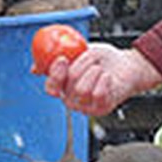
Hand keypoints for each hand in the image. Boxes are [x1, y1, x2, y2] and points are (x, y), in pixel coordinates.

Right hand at [43, 42, 161, 116]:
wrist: (127, 65)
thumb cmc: (103, 59)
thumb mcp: (80, 52)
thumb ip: (60, 57)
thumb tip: (34, 68)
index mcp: (63, 87)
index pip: (51, 88)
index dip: (54, 75)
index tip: (62, 59)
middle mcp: (72, 100)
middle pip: (67, 88)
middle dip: (79, 69)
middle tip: (88, 61)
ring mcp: (86, 107)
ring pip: (82, 90)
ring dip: (93, 73)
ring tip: (100, 69)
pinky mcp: (101, 109)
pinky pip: (97, 94)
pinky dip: (104, 81)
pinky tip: (108, 77)